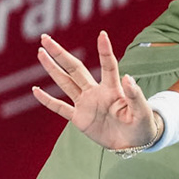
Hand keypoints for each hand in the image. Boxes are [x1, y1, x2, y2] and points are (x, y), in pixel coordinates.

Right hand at [31, 32, 158, 150]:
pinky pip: (60, 108)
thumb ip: (135, 95)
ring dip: (52, 69)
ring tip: (41, 53)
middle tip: (46, 38)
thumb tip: (128, 77)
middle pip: (75, 69)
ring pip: (65, 83)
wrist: (133, 144)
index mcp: (113, 89)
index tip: (102, 35)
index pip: (108, 66)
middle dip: (60, 54)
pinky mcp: (80, 119)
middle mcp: (96, 92)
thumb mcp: (142, 112)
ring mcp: (86, 104)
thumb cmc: (142, 125)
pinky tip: (36, 90)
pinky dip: (48, 100)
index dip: (105, 51)